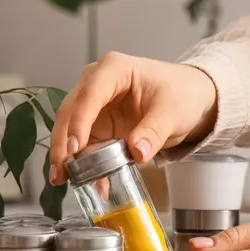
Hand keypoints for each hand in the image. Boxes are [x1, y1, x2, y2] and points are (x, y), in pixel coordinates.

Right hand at [49, 52, 218, 183]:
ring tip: (62, 179)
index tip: (75, 148)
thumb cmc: (180, 94)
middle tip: (61, 171)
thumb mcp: (172, 112)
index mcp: (114, 69)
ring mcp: (93, 104)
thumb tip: (137, 153)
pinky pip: (83, 145)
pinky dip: (81, 163)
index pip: (89, 95)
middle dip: (63, 143)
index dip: (79, 122)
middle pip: (70, 112)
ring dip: (64, 155)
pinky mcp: (96, 124)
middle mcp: (95, 83)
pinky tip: (84, 181)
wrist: (188, 99)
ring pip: (69, 129)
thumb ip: (154, 132)